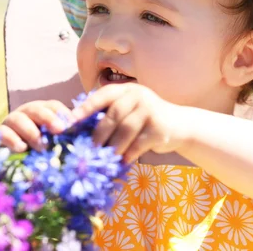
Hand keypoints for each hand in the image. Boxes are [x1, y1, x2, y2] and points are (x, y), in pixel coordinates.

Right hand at [0, 100, 73, 151]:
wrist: (11, 157)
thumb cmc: (40, 147)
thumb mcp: (54, 140)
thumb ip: (65, 136)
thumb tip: (79, 135)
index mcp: (43, 110)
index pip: (53, 106)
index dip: (62, 113)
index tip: (72, 123)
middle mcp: (27, 112)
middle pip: (36, 109)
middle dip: (48, 118)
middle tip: (60, 130)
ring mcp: (11, 122)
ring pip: (18, 119)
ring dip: (31, 132)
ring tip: (42, 146)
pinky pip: (3, 133)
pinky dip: (12, 140)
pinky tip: (22, 149)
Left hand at [71, 83, 187, 162]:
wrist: (180, 125)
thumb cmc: (146, 120)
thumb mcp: (130, 110)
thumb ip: (111, 114)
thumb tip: (80, 131)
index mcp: (128, 90)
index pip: (104, 94)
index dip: (87, 106)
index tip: (72, 120)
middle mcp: (140, 96)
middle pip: (114, 114)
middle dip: (99, 133)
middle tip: (89, 149)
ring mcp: (151, 111)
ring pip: (125, 131)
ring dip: (113, 147)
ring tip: (105, 159)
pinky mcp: (160, 128)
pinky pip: (138, 144)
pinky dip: (128, 155)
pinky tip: (122, 162)